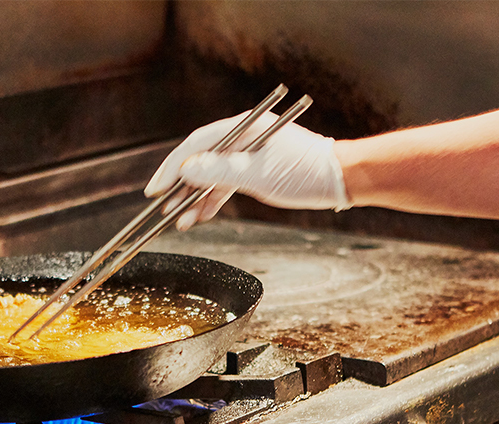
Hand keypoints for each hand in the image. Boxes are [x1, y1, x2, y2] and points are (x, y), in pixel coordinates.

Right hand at [144, 111, 351, 229]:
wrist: (341, 179)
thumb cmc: (306, 172)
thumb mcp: (258, 173)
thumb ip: (219, 170)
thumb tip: (187, 170)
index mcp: (243, 128)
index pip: (196, 145)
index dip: (173, 167)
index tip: (157, 189)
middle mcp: (243, 137)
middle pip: (201, 159)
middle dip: (179, 185)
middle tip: (160, 206)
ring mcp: (250, 154)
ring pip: (212, 175)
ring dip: (195, 198)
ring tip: (179, 220)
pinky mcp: (257, 170)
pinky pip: (226, 184)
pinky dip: (212, 200)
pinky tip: (199, 216)